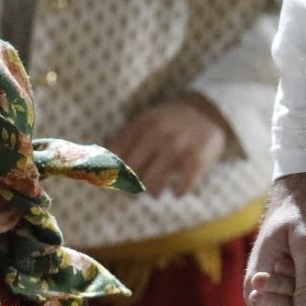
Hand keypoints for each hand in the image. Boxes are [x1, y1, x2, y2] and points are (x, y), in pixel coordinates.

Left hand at [107, 95, 234, 196]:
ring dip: (153, 191)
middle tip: (135, 189)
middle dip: (131, 185)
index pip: (117, 155)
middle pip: (133, 171)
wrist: (207, 113)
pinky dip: (178, 191)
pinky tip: (177, 192)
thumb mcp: (146, 123)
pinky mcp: (198, 157)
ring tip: (154, 193)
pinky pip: (183, 184)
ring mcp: (179, 145)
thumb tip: (99, 168)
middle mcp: (158, 133)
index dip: (112, 172)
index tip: (113, 182)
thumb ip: (124, 140)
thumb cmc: (169, 124)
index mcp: (142, 124)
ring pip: (154, 181)